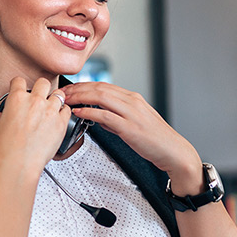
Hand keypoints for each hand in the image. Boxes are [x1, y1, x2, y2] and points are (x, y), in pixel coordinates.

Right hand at [0, 77, 70, 171]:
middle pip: (43, 82)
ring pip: (58, 94)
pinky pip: (67, 110)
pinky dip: (64, 112)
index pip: (19, 81)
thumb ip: (1, 118)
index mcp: (17, 99)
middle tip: (40, 97)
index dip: (20, 85)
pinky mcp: (61, 122)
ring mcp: (50, 110)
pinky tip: (58, 119)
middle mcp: (35, 101)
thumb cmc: (7, 149)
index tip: (22, 90)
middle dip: (42, 88)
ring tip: (51, 109)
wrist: (19, 163)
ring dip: (55, 100)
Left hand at [61, 82, 205, 193]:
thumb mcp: (135, 123)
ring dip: (81, 97)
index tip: (71, 89)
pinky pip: (106, 116)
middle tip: (63, 93)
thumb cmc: (156, 140)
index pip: (104, 86)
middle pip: (100, 88)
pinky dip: (90, 112)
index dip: (84, 86)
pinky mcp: (130, 127)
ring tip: (67, 100)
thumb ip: (115, 118)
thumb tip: (98, 117)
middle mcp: (132, 102)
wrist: (173, 151)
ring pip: (101, 97)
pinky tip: (80, 112)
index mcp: (133, 99)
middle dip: (78, 89)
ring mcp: (132, 113)